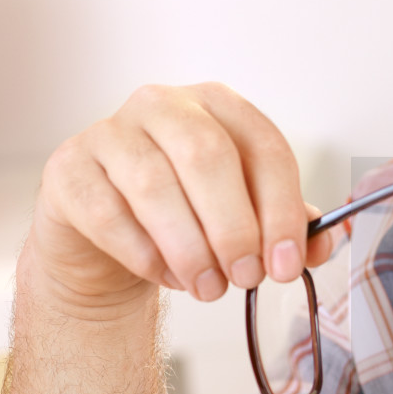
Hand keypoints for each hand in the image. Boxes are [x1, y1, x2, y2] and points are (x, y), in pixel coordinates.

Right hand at [29, 83, 331, 309]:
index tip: (286, 262)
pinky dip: (144, 255)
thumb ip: (284, 227)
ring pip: (154, 186)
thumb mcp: (241, 216)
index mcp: (217, 106)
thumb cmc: (183, 216)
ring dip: (190, 248)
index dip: (281, 208)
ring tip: (209, 288)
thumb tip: (324, 245)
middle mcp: (162, 105)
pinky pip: (108, 214)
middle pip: (206, 157)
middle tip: (246, 278)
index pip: (263, 146)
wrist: (104, 238)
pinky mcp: (68, 170)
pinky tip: (165, 276)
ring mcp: (109, 133)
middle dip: (234, 227)